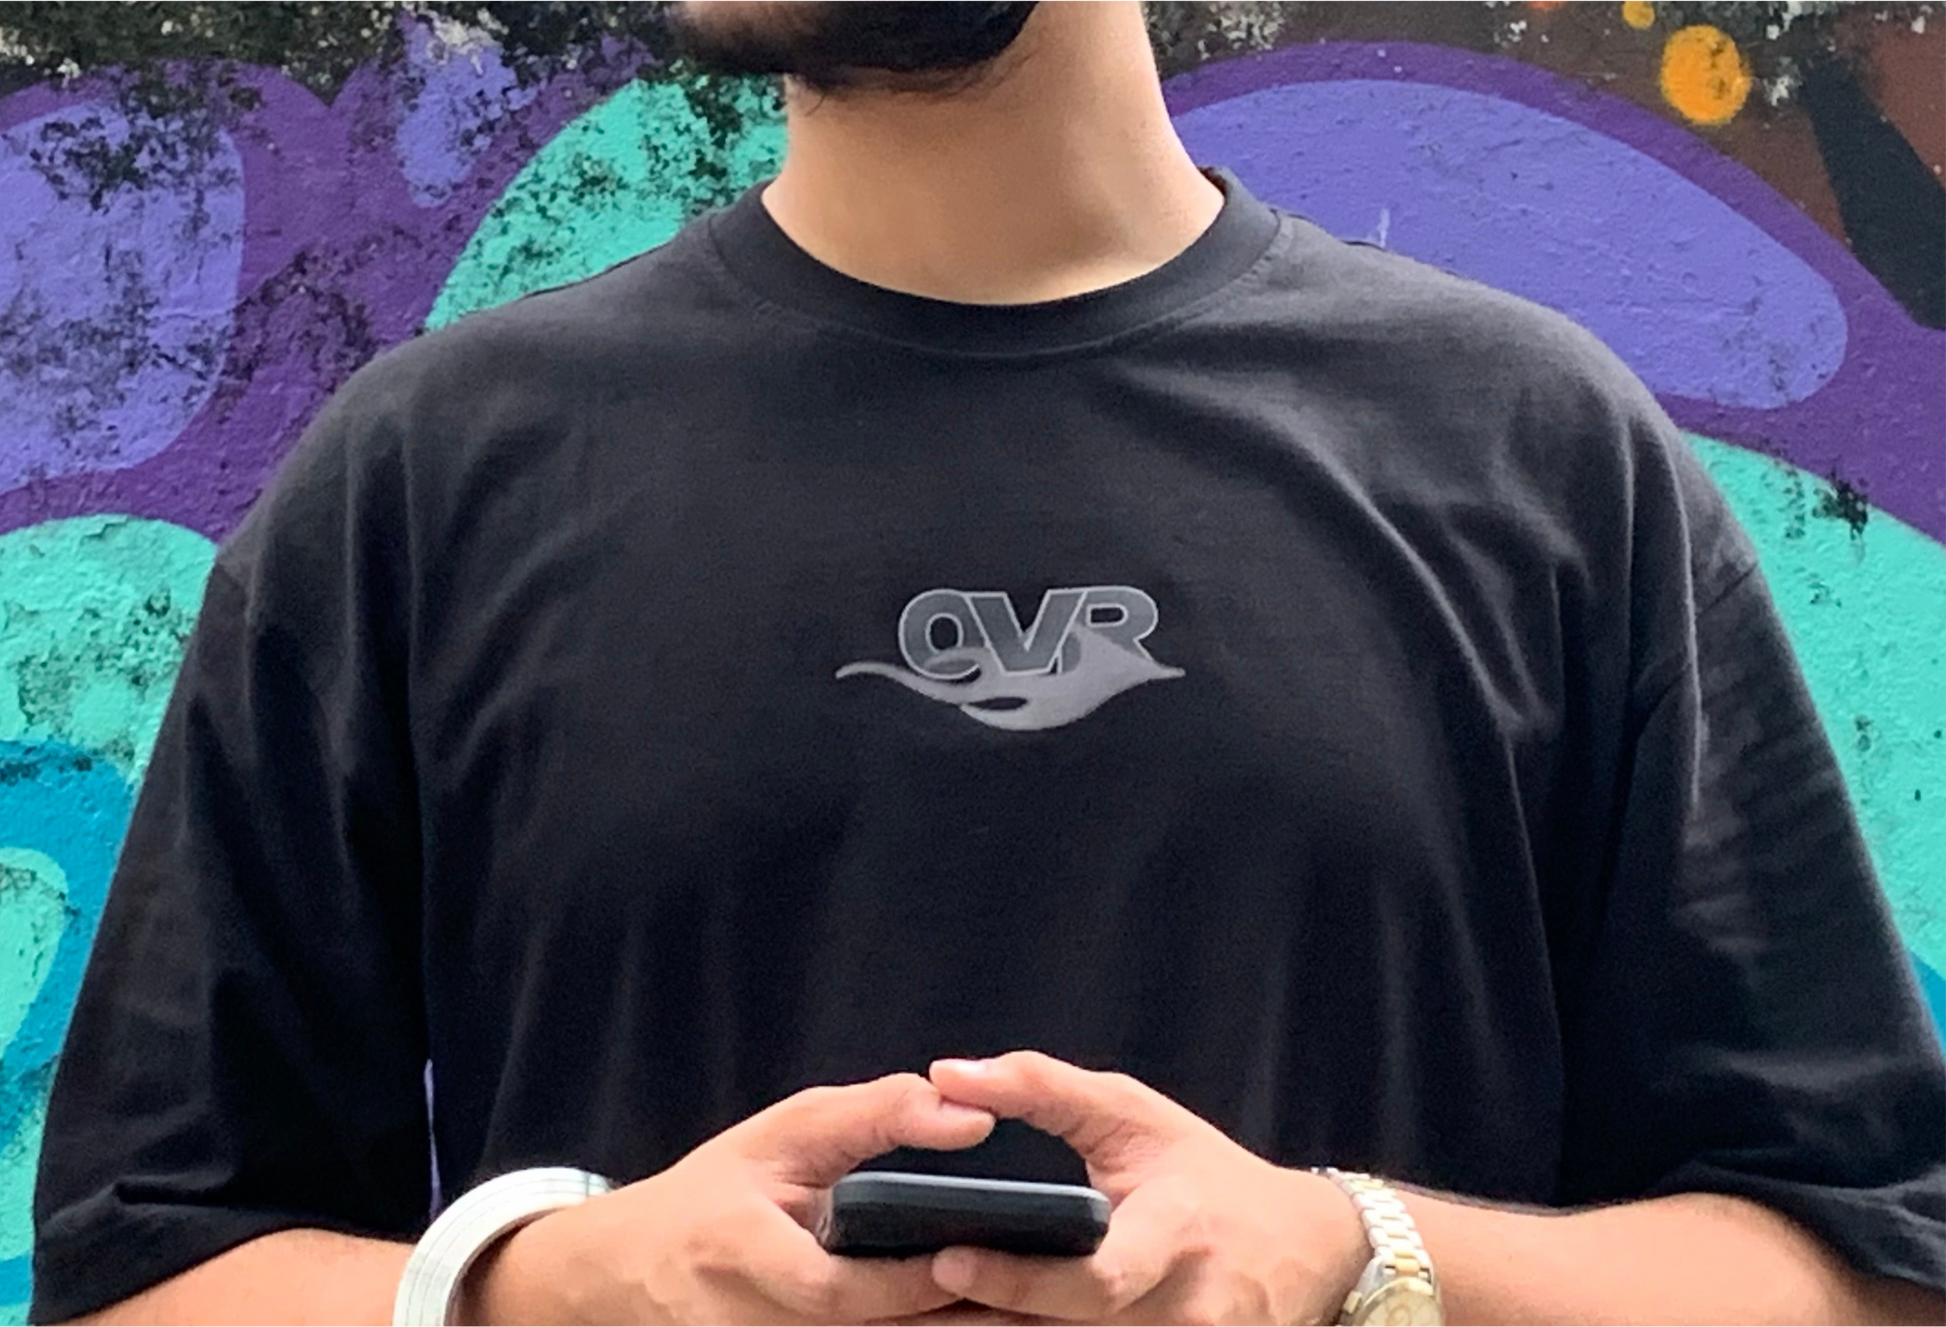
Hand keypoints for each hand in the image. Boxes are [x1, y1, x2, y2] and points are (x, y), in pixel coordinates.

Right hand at [462, 1073, 995, 1326]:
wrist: (635, 1268)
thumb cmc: (718, 1189)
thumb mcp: (785, 1132)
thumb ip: (876, 1118)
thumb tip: (971, 1116)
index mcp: (740, 1251)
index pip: (833, 1287)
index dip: (905, 1282)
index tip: (971, 1255)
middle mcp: (750, 1320)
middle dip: (951, 1321)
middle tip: (1030, 1302)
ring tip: (1024, 1315)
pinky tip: (973, 1318)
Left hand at [916, 1052, 1370, 1326]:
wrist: (1303, 1250)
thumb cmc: (1203, 1172)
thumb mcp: (1134, 1113)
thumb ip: (1045, 1089)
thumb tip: (947, 1074)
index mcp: (1178, 1235)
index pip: (1096, 1276)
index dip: (1021, 1278)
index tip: (946, 1261)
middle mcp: (1182, 1311)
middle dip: (982, 1322)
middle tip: (893, 1310)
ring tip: (909, 1321)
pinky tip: (972, 1323)